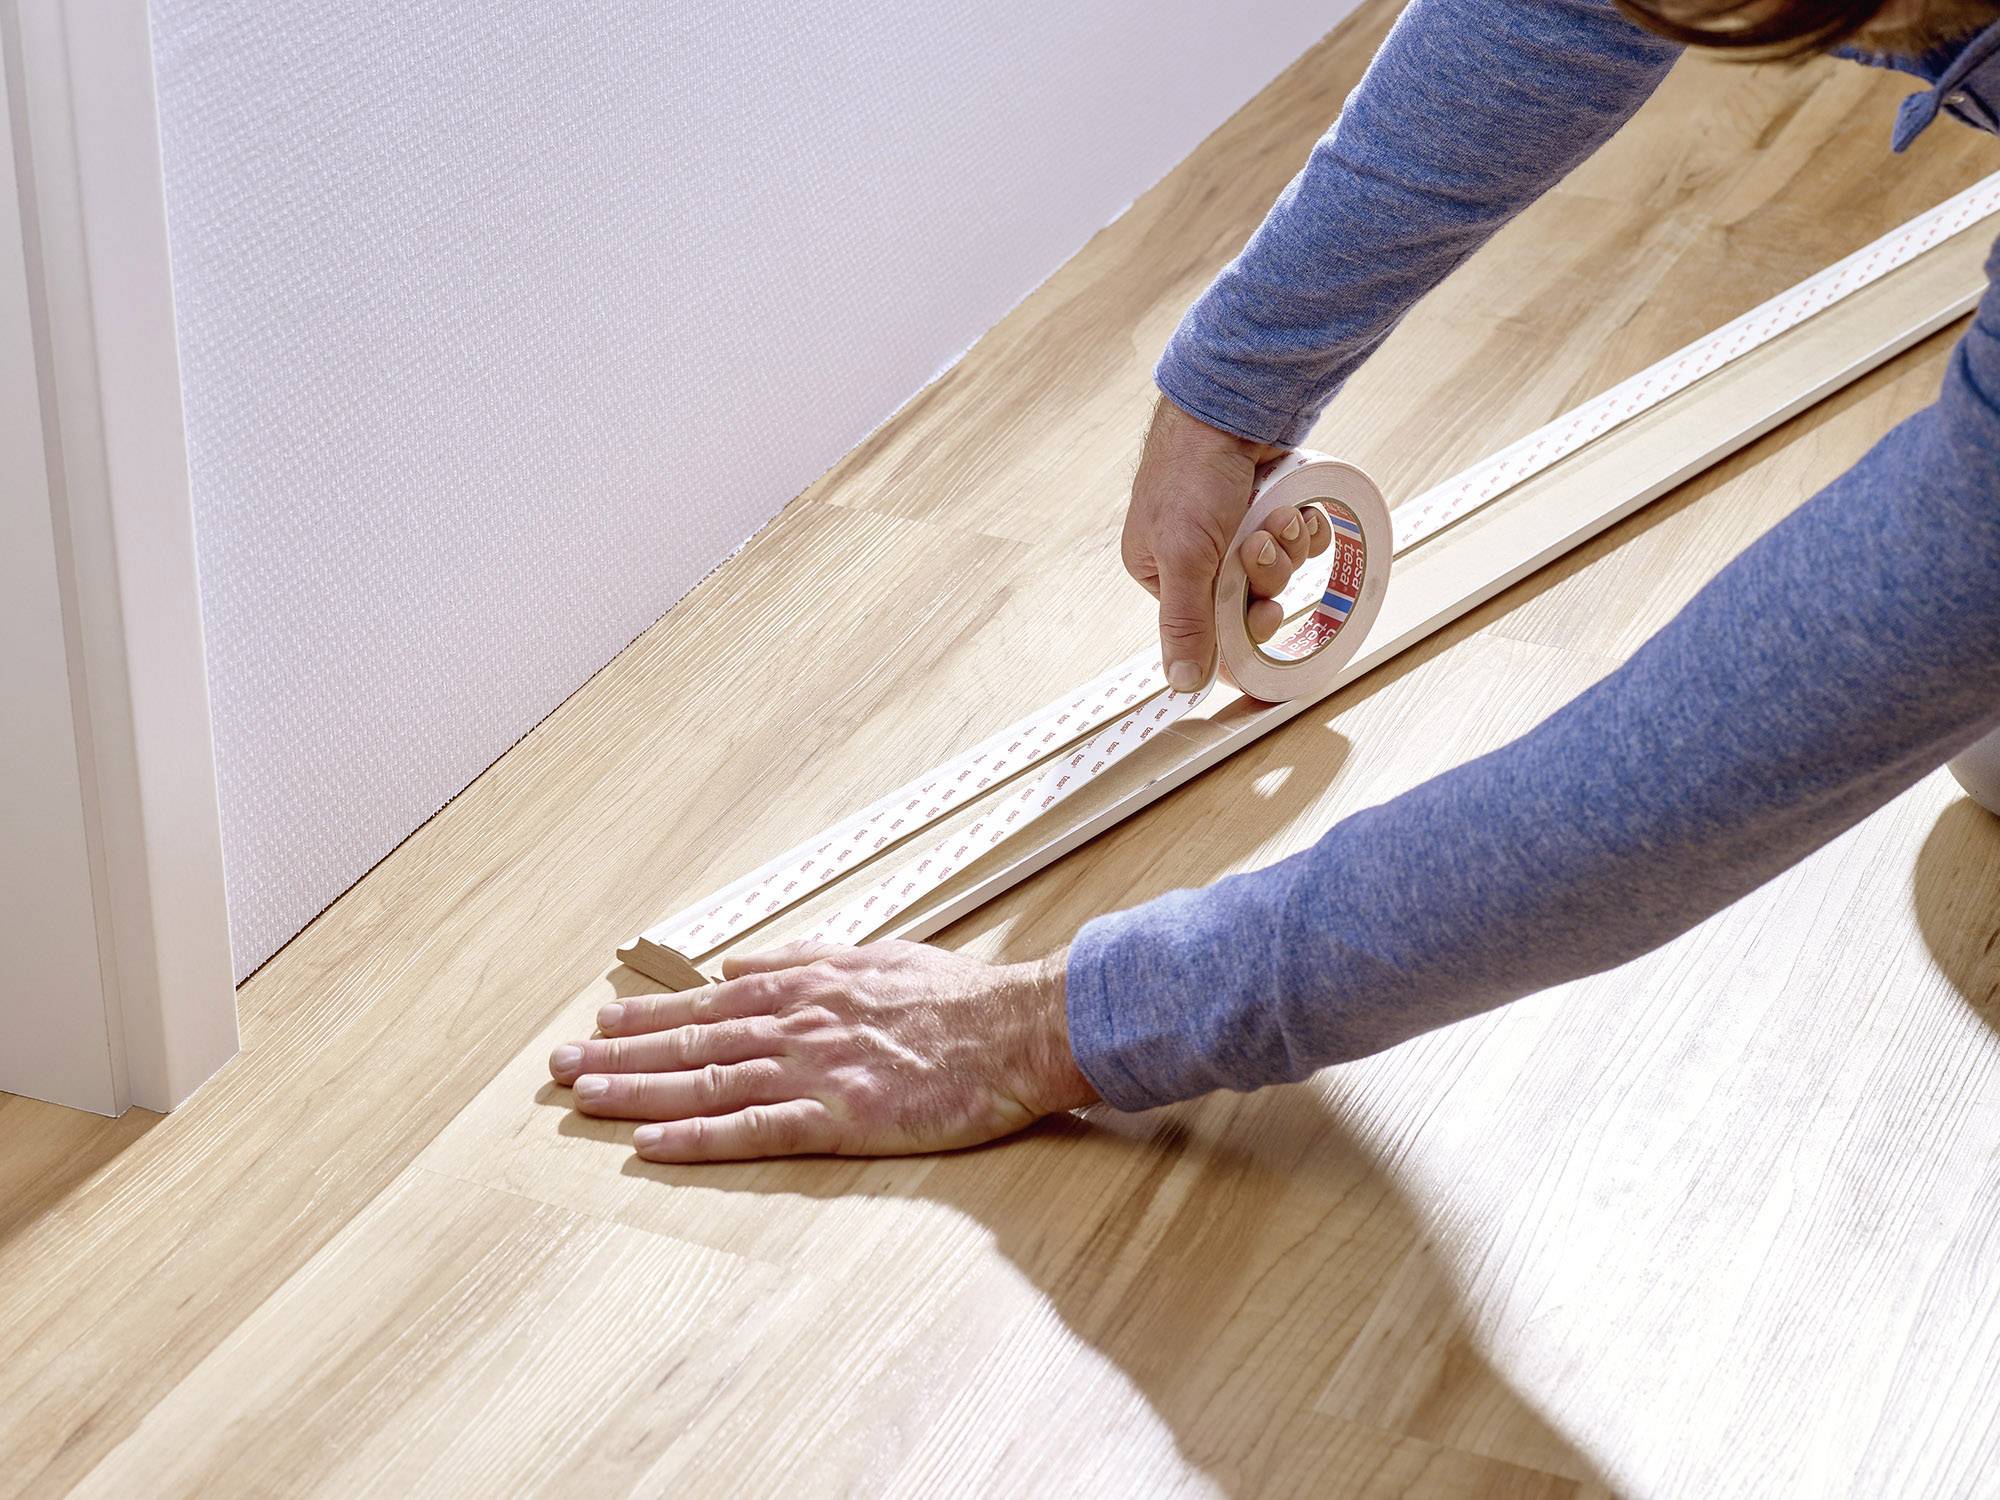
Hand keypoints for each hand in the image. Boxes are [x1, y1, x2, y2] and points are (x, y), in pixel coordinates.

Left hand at [549, 940, 1096, 1161]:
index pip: (709, 1001)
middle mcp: (796, 1022)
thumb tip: (744, 961)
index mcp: (808, 984)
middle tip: (559, 1068)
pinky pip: (751, 1130)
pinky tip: (652, 1144)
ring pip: (706, 1080)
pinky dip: (696, 1136)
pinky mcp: (837, 1118)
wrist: (1015, 1029)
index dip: (649, 1016)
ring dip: (637, 1090)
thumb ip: (806, 957)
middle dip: (619, 1054)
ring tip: (582, 1099)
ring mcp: (812, 1070)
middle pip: (691, 1039)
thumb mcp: (875, 955)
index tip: (601, 1025)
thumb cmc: (958, 999)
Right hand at [1123, 397, 1331, 688]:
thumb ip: (1185, 624)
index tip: (1268, 613)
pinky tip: (1298, 509)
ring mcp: (1231, 531)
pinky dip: (1304, 530)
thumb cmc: (1192, 473)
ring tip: (1279, 513)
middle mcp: (1194, 556)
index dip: (1243, 627)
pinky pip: (1296, 543)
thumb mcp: (1185, 556)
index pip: (1206, 628)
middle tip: (1265, 544)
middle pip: (1246, 600)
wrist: (1232, 405)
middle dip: (1267, 574)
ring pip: (1276, 570)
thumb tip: (1180, 684)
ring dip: (1287, 547)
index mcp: (1159, 573)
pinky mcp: (1264, 508)